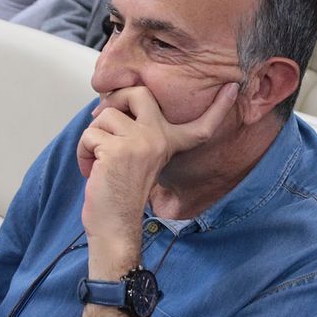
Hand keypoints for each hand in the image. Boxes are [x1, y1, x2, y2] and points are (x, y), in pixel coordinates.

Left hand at [76, 83, 239, 254]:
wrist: (114, 226)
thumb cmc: (119, 193)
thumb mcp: (138, 157)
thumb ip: (136, 131)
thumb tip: (106, 105)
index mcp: (171, 143)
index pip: (201, 124)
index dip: (219, 107)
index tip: (233, 89)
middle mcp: (161, 139)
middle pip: (139, 92)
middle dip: (115, 98)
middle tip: (102, 120)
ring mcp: (141, 142)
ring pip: (105, 114)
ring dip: (92, 137)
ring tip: (98, 160)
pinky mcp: (117, 149)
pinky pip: (90, 135)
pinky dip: (83, 151)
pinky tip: (92, 169)